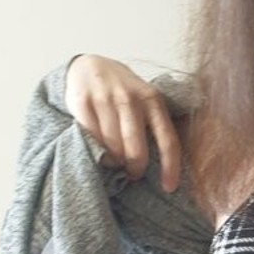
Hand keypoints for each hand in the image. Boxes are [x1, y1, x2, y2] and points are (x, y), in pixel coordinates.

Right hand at [65, 54, 182, 192]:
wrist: (91, 66)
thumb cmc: (125, 93)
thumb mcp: (147, 100)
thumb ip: (157, 124)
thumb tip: (170, 166)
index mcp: (153, 101)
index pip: (168, 141)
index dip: (170, 168)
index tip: (169, 188)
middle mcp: (130, 99)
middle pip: (136, 150)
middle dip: (135, 168)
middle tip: (133, 173)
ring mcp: (105, 99)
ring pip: (112, 148)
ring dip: (114, 161)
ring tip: (115, 160)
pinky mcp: (83, 102)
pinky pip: (91, 139)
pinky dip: (96, 150)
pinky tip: (99, 149)